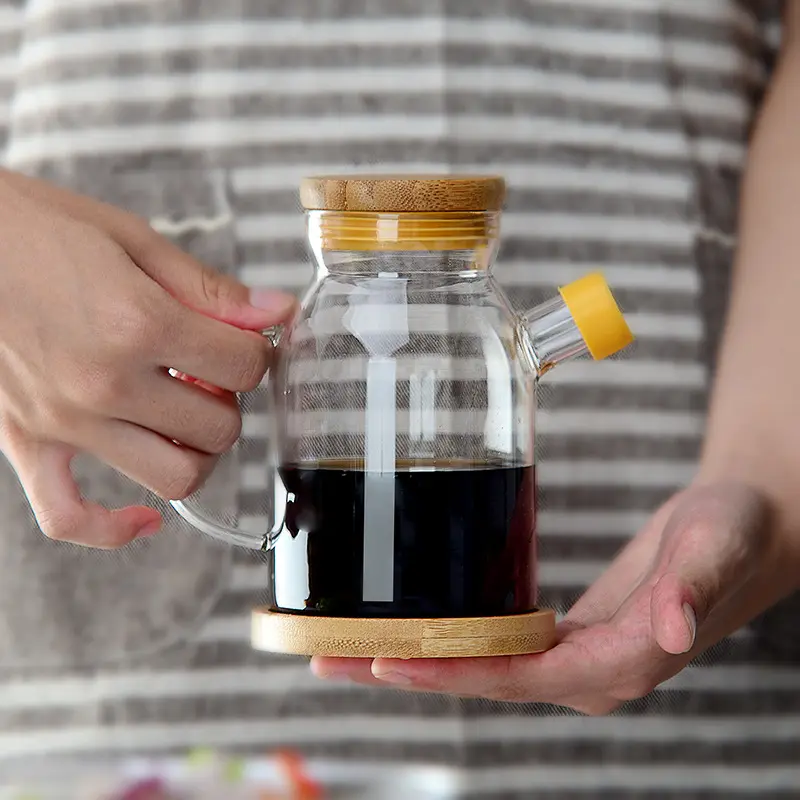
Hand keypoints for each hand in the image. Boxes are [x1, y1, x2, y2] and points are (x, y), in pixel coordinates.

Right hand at [0, 170, 295, 547]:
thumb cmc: (32, 229)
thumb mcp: (131, 241)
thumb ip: (210, 288)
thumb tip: (277, 312)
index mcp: (137, 322)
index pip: (245, 365)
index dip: (256, 350)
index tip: (244, 339)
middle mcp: (105, 383)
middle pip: (219, 427)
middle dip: (229, 399)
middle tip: (210, 372)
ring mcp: (64, 421)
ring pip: (174, 478)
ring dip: (195, 451)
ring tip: (181, 414)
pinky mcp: (25, 443)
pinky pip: (70, 519)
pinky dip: (113, 529)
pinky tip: (145, 515)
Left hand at [312, 482, 799, 713]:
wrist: (740, 533)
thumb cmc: (730, 534)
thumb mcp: (715, 547)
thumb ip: (691, 588)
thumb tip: (667, 631)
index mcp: (620, 662)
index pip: (520, 678)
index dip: (453, 671)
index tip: (387, 659)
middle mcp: (589, 673)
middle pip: (483, 682)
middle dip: (406, 671)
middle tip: (328, 659)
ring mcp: (574, 659)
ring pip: (481, 669)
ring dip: (414, 659)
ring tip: (341, 648)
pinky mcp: (564, 638)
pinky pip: (495, 649)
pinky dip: (448, 642)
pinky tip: (409, 629)